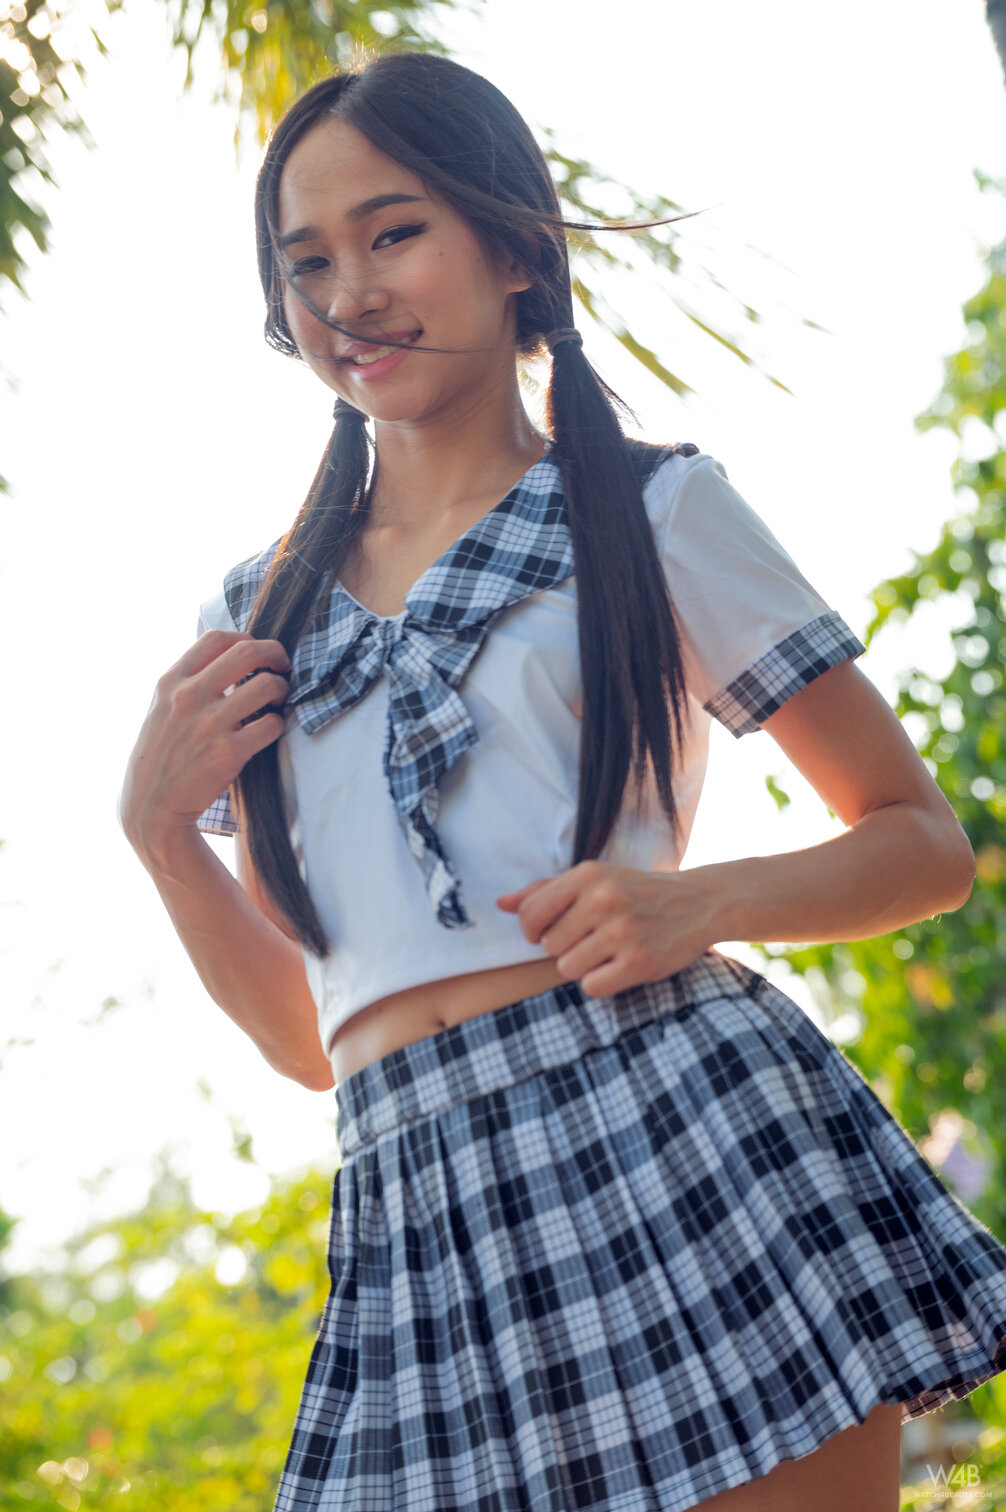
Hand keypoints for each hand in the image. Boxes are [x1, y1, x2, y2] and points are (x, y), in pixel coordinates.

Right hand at [119, 629, 291, 858]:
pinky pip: (271, 725)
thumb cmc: (160, 756)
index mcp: (171, 681)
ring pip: (267, 685)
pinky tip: (270, 729)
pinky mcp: (228, 752)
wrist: (149, 807)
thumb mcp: (160, 709)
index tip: (258, 651)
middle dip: (275, 654)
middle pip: (248, 652)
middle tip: (283, 667)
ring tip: (278, 701)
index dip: (247, 638)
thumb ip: (187, 683)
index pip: (217, 638)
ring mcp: (209, 724)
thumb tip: (226, 658)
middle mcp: (188, 697)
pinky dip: (278, 724)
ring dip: (281, 690)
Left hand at [496, 859, 717, 996]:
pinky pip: (592, 986)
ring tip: (607, 951)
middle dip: (564, 947)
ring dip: (583, 966)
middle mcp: (603, 900)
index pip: (530, 913)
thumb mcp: (595, 878)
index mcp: (588, 875)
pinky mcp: (639, 962)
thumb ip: (545, 891)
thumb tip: (502, 904)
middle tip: (592, 938)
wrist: (698, 902)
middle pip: (549, 945)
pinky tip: (618, 966)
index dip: (533, 930)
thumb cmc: (637, 891)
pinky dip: (601, 982)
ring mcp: (622, 932)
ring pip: (567, 968)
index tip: (551, 931)